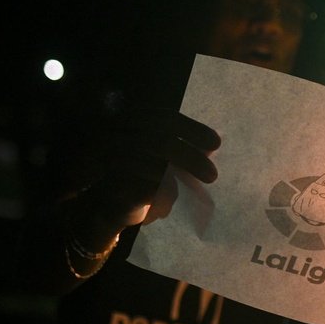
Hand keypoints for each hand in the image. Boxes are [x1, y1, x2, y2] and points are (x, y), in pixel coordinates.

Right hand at [74, 106, 220, 229]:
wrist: (108, 205)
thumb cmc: (139, 174)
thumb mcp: (163, 157)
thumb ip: (183, 148)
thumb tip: (211, 148)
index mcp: (131, 119)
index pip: (166, 118)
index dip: (193, 129)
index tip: (216, 143)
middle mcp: (118, 135)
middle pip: (162, 143)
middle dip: (191, 158)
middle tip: (212, 176)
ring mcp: (111, 160)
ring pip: (156, 168)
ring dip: (179, 180)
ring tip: (192, 191)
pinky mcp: (112, 188)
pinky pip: (148, 191)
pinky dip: (164, 197)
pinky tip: (168, 205)